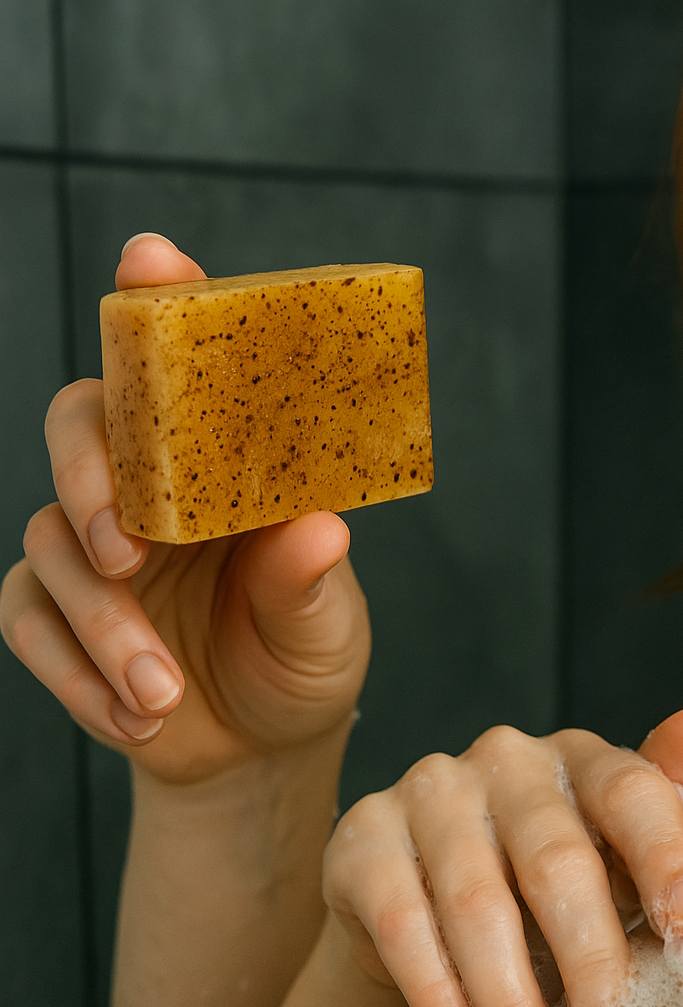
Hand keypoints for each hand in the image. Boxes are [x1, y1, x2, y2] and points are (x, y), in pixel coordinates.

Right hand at [0, 233, 370, 782]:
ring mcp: (96, 544)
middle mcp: (151, 485)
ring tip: (164, 695)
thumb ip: (308, 583)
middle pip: (79, 424)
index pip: (183, 364)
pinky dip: (76, 676)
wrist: (260, 749)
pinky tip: (136, 718)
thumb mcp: (327, 629)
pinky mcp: (58, 611)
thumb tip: (319, 531)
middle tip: (130, 551)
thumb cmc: (302, 657)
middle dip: (90, 477)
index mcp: (222, 462)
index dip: (160, 297)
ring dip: (104, 626)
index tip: (151, 257)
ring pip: (53, 542)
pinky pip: (30, 621)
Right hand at [322, 702, 682, 1006]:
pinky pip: (404, 925)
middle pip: (556, 862)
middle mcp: (506, 759)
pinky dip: (440, 1002)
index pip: (634, 793)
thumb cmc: (560, 880)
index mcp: (586, 759)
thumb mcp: (624, 861)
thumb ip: (674, 812)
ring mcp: (429, 791)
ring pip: (476, 906)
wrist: (435, 896)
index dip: (668, 856)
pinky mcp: (363, 837)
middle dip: (590, 966)